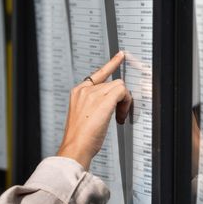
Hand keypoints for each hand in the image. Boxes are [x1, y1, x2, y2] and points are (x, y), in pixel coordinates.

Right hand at [57, 51, 131, 168]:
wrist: (75, 147)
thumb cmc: (79, 137)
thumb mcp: (84, 116)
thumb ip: (95, 105)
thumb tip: (113, 104)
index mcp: (78, 92)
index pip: (98, 74)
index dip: (111, 64)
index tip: (120, 56)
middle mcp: (85, 89)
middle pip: (113, 83)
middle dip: (120, 99)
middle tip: (119, 115)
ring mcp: (94, 93)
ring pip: (120, 86)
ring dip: (124, 103)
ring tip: (118, 118)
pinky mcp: (104, 99)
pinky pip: (123, 91)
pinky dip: (127, 103)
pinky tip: (121, 116)